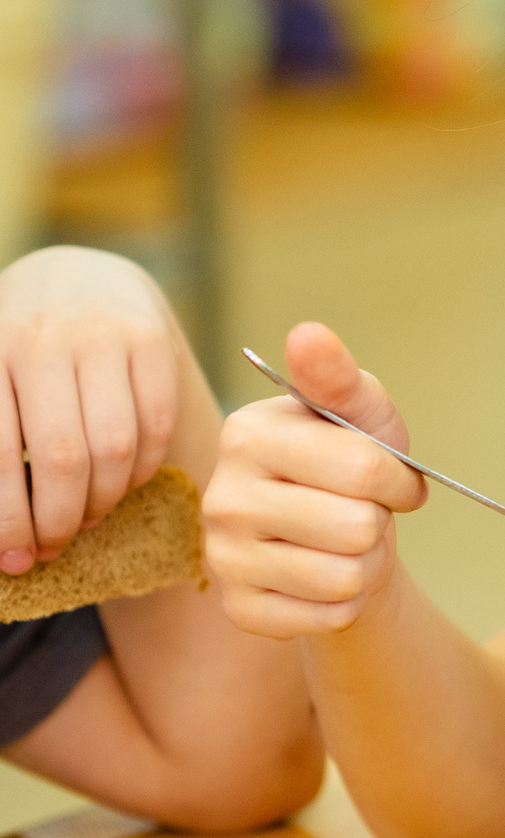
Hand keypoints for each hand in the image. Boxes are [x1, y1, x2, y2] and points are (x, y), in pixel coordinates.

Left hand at [0, 246, 188, 574]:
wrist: (75, 276)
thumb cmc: (12, 348)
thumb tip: (0, 536)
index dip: (8, 519)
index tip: (14, 562)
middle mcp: (43, 339)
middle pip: (62, 457)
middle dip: (58, 519)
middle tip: (53, 549)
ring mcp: (103, 335)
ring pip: (115, 446)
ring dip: (102, 500)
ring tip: (85, 517)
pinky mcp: (152, 339)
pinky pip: (157, 425)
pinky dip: (142, 469)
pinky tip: (120, 481)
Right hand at [203, 321, 426, 637]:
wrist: (337, 539)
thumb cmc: (352, 465)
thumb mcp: (360, 412)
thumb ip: (338, 376)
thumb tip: (307, 334)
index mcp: (248, 434)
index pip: (362, 467)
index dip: (399, 479)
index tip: (394, 479)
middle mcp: (222, 497)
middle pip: (355, 526)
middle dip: (378, 521)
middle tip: (361, 512)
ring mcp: (223, 557)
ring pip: (345, 575)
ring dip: (366, 562)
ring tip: (344, 543)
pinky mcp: (241, 610)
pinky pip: (330, 616)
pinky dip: (349, 601)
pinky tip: (327, 578)